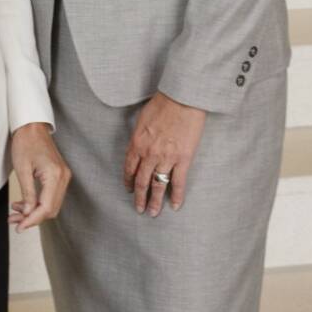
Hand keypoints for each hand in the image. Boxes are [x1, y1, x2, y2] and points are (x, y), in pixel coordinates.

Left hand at [8, 122, 71, 231]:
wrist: (32, 125)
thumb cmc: (26, 141)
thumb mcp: (22, 169)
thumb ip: (27, 194)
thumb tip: (27, 213)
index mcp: (55, 175)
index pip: (46, 207)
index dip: (32, 220)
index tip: (20, 227)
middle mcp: (63, 177)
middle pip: (50, 209)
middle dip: (32, 218)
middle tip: (14, 221)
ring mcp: (63, 176)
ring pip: (50, 204)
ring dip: (34, 212)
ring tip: (15, 213)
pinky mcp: (59, 175)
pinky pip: (50, 196)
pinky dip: (37, 203)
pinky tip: (23, 204)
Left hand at [123, 91, 206, 215]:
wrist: (182, 98)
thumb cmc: (162, 103)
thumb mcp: (142, 119)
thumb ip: (140, 136)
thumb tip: (139, 146)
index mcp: (138, 143)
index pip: (129, 168)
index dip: (129, 181)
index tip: (129, 189)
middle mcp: (149, 154)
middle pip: (142, 181)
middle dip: (139, 197)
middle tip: (139, 208)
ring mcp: (166, 158)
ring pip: (158, 185)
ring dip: (155, 201)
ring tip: (153, 213)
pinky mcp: (183, 159)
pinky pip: (178, 182)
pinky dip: (176, 196)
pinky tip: (175, 206)